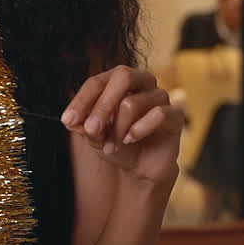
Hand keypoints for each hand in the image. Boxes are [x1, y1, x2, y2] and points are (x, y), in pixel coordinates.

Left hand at [61, 66, 184, 186]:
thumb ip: (84, 126)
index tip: (68, 120)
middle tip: (90, 129)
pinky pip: (158, 114)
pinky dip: (139, 129)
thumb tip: (73, 120)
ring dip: (117, 130)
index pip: (98, 81)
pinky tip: (130, 140)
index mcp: (119, 81)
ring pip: (132, 103)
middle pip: (123, 77)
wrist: (141, 167)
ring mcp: (160, 97)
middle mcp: (142, 82)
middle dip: (101, 106)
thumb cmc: (117, 143)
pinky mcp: (175, 115)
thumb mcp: (95, 136)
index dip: (82, 100)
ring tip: (111, 147)